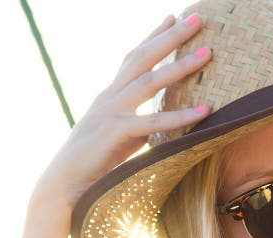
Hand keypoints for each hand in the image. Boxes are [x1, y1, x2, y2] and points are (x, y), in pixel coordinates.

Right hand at [33, 13, 211, 213]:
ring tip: (208, 51)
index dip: (153, 36)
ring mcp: (111, 113)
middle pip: (143, 58)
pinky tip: (205, 110)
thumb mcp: (117, 137)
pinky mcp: (115, 134)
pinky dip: (180, 116)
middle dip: (170, 36)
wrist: (64, 186)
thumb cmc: (93, 164)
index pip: (133, 57)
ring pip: (150, 82)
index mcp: (110, 95)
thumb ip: (136, 125)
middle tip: (197, 18)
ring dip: (180, 65)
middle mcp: (109, 97)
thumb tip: (159, 125)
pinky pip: (153, 122)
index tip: (173, 16)